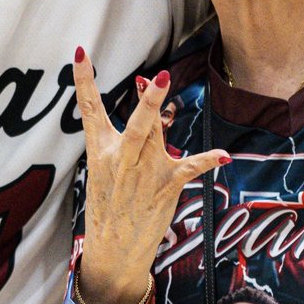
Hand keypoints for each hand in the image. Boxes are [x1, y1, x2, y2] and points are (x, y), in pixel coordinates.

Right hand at [74, 49, 227, 303]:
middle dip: (147, 101)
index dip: (84, 79)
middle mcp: (121, 160)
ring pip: (156, 135)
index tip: (80, 52)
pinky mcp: (164, 188)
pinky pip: (189, 168)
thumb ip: (127, 140)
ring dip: (160, 112)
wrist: (112, 251)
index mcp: (100, 152)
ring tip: (165, 80)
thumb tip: (149, 107)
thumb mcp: (106, 172)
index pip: (89, 109)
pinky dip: (208, 161)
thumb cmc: (109, 207)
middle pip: (136, 124)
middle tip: (158, 76)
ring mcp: (143, 174)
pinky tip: (223, 156)